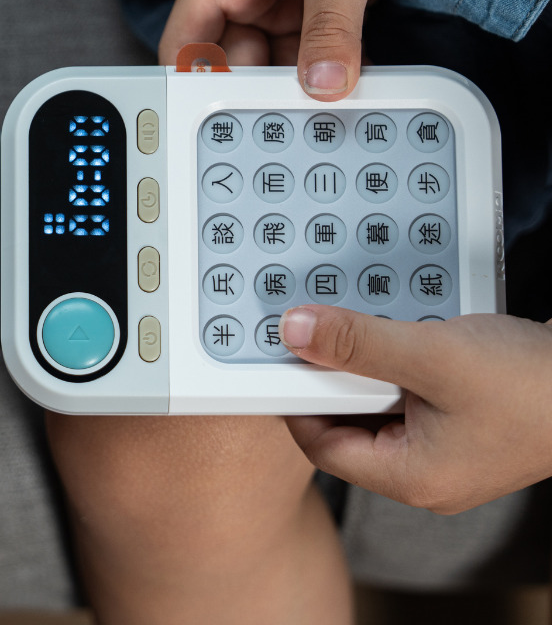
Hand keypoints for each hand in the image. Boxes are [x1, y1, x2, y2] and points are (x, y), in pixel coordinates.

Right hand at [158, 0, 409, 97]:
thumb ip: (332, 25)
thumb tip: (325, 86)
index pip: (184, 45)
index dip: (191, 86)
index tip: (218, 121)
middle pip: (230, 68)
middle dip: (256, 95)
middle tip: (286, 122)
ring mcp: (277, 10)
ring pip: (272, 70)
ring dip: (296, 89)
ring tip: (320, 107)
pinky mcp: (309, 18)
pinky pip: (306, 60)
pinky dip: (322, 75)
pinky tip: (343, 86)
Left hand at [280, 305, 551, 513]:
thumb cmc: (530, 383)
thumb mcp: (430, 355)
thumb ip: (357, 344)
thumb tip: (295, 332)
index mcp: (410, 477)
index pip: (321, 445)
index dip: (296, 400)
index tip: (282, 359)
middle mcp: (422, 473)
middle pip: (346, 426)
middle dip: (332, 380)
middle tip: (322, 335)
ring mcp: (442, 451)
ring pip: (376, 408)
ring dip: (364, 368)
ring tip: (365, 333)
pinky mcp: (458, 427)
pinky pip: (406, 398)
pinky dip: (394, 367)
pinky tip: (400, 338)